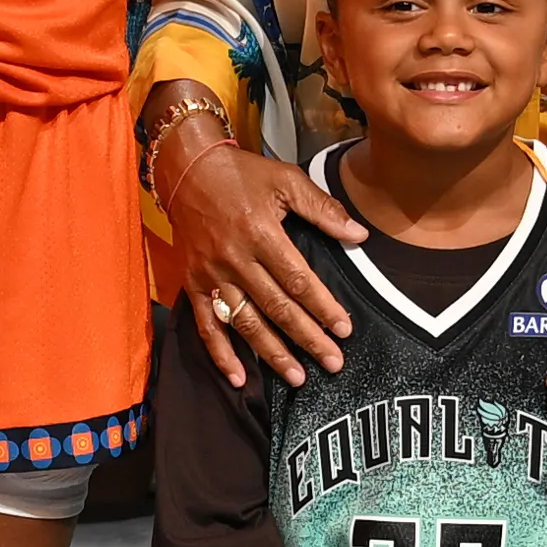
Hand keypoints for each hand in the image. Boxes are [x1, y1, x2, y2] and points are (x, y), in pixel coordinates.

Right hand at [163, 133, 367, 384]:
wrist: (187, 168)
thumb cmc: (242, 174)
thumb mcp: (286, 180)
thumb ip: (323, 208)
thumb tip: (359, 234)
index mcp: (261, 233)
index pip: (297, 280)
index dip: (322, 307)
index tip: (344, 330)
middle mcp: (235, 258)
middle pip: (276, 307)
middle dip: (307, 338)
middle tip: (333, 363)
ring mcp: (211, 274)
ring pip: (245, 322)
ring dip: (272, 353)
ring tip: (297, 377)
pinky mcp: (193, 283)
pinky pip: (207, 324)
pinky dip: (221, 353)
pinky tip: (240, 378)